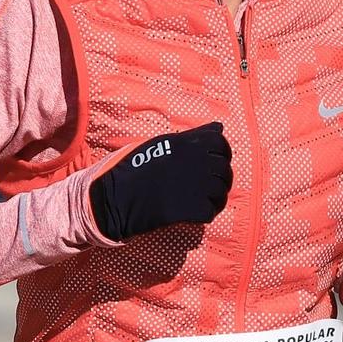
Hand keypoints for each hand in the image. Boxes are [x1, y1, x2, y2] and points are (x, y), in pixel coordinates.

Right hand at [90, 123, 233, 240]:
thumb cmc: (136, 168)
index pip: (222, 145)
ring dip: (213, 199)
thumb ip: (194, 136)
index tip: (212, 164)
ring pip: (220, 193)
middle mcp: (198, 162)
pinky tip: (190, 213)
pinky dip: (203, 214)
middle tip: (203, 188)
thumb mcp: (164, 143)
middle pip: (225, 171)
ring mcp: (198, 186)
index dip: (221, 155)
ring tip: (197, 201)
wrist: (117, 196)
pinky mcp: (194, 208)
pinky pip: (210, 212)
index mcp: (189, 144)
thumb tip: (220, 127)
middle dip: (219, 180)